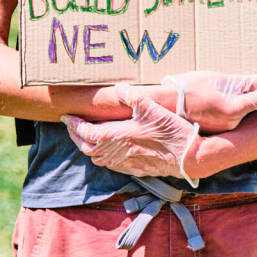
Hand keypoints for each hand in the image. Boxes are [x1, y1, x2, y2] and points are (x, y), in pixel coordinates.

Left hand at [62, 86, 199, 183]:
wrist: (189, 157)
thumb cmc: (172, 133)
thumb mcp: (153, 109)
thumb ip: (134, 97)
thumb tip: (119, 87)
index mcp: (117, 137)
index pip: (86, 132)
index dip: (74, 125)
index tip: (67, 117)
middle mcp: (116, 153)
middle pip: (87, 147)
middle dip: (76, 136)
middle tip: (72, 126)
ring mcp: (125, 163)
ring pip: (97, 158)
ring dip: (88, 147)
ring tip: (86, 137)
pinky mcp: (134, 169)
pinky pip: (110, 164)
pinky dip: (101, 156)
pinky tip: (107, 150)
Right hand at [163, 71, 256, 132]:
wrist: (164, 104)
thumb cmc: (188, 88)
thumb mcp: (218, 79)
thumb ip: (245, 82)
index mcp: (234, 109)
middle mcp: (234, 122)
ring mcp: (226, 127)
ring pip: (247, 108)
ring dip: (251, 96)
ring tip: (251, 83)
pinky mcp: (219, 127)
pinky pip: (236, 113)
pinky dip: (240, 104)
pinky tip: (233, 93)